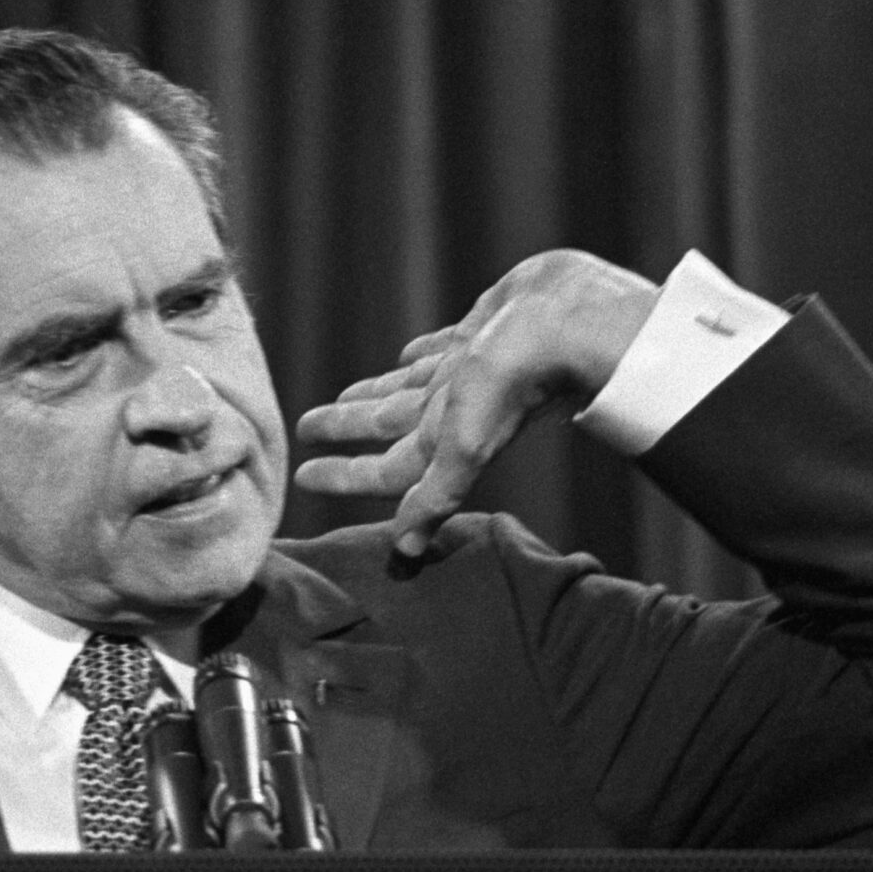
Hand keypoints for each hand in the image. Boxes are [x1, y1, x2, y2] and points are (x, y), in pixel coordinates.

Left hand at [292, 249, 659, 556]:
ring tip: (345, 397)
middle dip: (347, 429)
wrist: (570, 319)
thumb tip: (404, 552)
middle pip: (387, 428)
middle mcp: (455, 410)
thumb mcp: (465, 443)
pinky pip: (442, 349)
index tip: (301, 475)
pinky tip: (408, 353)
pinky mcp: (485, 333)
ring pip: (410, 389)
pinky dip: (421, 354)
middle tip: (306, 428)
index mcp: (445, 440)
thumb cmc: (514, 381)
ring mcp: (470, 372)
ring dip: (376, 395)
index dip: (343, 475)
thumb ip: (434, 495)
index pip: (384, 471)